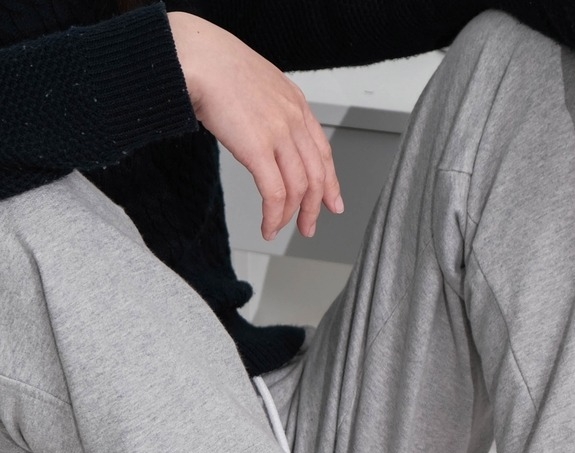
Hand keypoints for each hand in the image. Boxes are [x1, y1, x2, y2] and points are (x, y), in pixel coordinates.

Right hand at [168, 12, 341, 239]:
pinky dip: (273, 216)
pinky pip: (275, 194)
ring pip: (298, 188)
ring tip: (279, 229)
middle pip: (316, 175)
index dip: (330, 182)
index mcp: (295, 102)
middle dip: (314, 207)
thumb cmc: (212, 64)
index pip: (323, 151)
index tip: (332, 201)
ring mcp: (279, 133)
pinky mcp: (258, 149)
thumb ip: (267, 109)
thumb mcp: (254, 83)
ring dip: (290, 215)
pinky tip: (267, 226)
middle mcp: (293, 118)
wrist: (195, 55)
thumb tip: (261, 133)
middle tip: (308, 226)